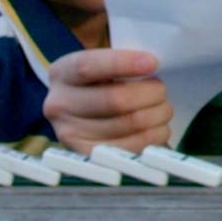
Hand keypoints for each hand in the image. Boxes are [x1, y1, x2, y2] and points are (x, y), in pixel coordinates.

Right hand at [43, 47, 170, 152]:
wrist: (86, 117)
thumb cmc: (103, 84)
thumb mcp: (103, 66)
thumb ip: (123, 63)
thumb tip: (152, 66)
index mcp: (62, 73)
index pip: (88, 67)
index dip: (123, 63)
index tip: (153, 63)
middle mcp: (58, 105)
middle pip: (115, 99)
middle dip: (151, 93)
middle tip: (162, 90)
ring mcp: (70, 135)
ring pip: (130, 123)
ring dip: (158, 114)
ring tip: (163, 108)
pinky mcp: (89, 157)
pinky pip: (133, 147)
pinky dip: (155, 135)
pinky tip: (157, 127)